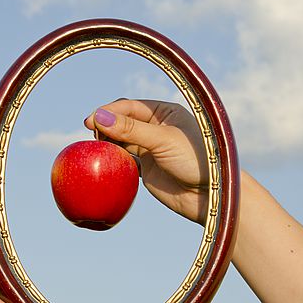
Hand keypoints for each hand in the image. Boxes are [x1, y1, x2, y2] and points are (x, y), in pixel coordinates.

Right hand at [84, 100, 208, 223]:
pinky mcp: (146, 170)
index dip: (109, 112)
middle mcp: (156, 128)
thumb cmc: (196, 160)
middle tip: (92, 136)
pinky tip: (103, 165)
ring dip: (108, 145)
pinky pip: (124, 162)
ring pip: (121, 142)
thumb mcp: (164, 140)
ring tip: (96, 151)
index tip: (91, 121)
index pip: (130, 107)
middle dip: (106, 127)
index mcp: (165, 113)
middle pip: (122, 123)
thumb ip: (131, 129)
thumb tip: (99, 117)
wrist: (211, 196)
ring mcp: (151, 149)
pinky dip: (113, 162)